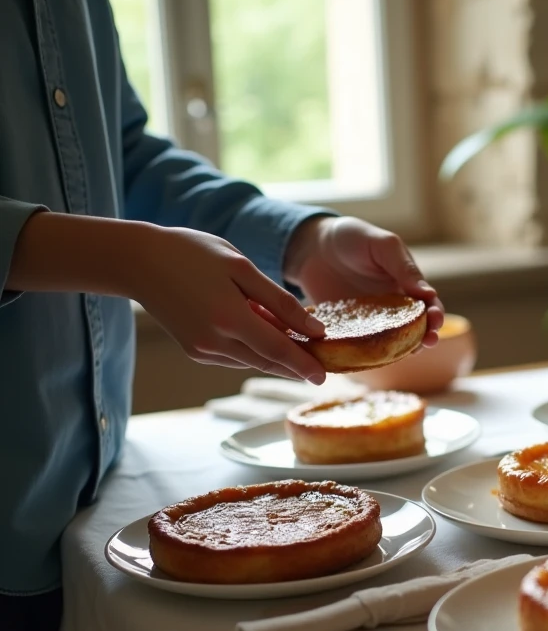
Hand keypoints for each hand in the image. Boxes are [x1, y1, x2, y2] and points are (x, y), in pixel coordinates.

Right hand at [130, 227, 328, 381]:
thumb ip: (279, 301)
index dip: (304, 365)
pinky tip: (262, 330)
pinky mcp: (195, 351)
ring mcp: (202, 350)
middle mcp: (214, 343)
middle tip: (322, 365)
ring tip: (297, 341)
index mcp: (229, 319)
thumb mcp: (241, 268)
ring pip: (251, 359)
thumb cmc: (193, 254)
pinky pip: (234, 355)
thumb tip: (314, 329)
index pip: (278, 351)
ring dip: (275, 355)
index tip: (325, 376)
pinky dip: (253, 348)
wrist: (138, 261)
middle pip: (267, 361)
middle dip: (295, 366)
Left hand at [285, 216, 443, 347]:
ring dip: (402, 350)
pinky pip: (362, 346)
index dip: (435, 316)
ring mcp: (370, 321)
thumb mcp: (383, 245)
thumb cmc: (352, 238)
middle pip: (415, 329)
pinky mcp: (348, 330)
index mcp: (406, 285)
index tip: (436, 323)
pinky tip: (371, 357)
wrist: (311, 246)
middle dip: (425, 337)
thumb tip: (429, 294)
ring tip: (407, 353)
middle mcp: (392, 307)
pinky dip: (369, 354)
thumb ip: (404, 267)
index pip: (428, 305)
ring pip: (392, 343)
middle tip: (429, 342)